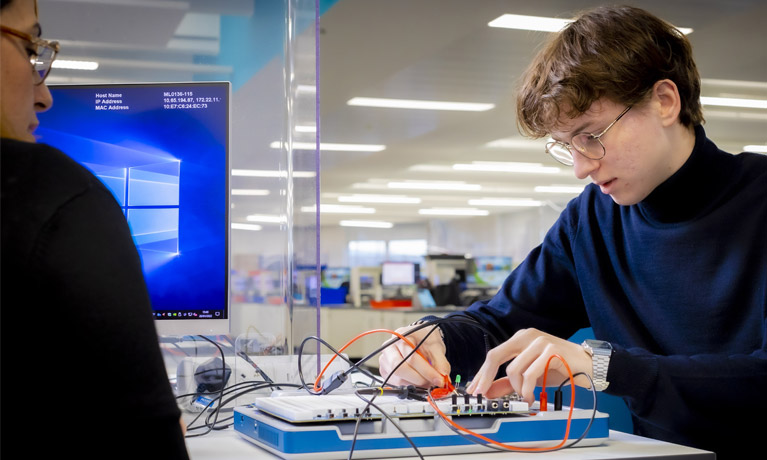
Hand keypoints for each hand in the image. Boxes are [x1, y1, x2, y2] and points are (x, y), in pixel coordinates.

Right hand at [378, 323, 449, 387]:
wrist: (420, 338)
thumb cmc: (425, 339)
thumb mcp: (436, 346)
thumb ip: (441, 362)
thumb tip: (443, 377)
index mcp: (400, 336)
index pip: (412, 357)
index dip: (427, 371)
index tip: (439, 380)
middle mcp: (389, 348)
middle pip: (400, 369)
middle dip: (419, 379)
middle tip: (433, 383)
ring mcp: (385, 360)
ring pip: (398, 378)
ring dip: (416, 384)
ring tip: (428, 381)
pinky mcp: (386, 371)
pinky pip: (396, 383)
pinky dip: (410, 385)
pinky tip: (419, 380)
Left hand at [465, 328, 591, 404]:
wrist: (588, 366)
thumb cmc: (559, 368)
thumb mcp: (529, 376)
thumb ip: (507, 383)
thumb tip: (487, 392)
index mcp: (520, 339)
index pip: (493, 355)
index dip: (481, 373)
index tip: (474, 389)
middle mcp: (527, 337)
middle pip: (496, 357)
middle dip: (487, 378)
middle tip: (484, 395)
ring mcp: (539, 342)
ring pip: (513, 369)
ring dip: (516, 389)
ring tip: (524, 398)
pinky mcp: (551, 351)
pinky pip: (530, 374)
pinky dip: (527, 390)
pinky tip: (531, 397)